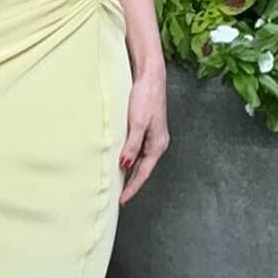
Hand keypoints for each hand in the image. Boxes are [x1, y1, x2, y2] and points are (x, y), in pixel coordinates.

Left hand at [118, 61, 168, 204]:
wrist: (151, 77)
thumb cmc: (146, 97)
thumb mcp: (138, 123)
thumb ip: (132, 146)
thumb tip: (125, 165)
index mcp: (158, 144)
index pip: (143, 173)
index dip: (132, 188)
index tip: (122, 200)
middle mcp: (158, 143)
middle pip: (143, 169)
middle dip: (132, 183)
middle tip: (120, 197)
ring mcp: (154, 136)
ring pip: (141, 160)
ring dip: (131, 172)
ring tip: (119, 184)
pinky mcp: (148, 129)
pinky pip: (139, 150)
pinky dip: (131, 158)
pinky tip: (123, 161)